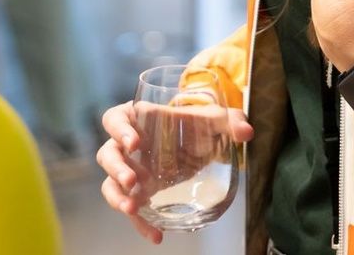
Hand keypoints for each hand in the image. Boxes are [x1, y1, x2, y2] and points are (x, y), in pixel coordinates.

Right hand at [97, 99, 253, 244]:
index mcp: (138, 118)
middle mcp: (127, 145)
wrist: (198, 143)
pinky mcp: (139, 193)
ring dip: (117, 197)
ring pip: (110, 183)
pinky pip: (132, 208)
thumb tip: (246, 131)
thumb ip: (230, 120)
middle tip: (132, 181)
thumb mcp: (213, 119)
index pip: (115, 119)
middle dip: (116, 168)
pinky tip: (155, 235)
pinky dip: (140, 223)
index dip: (120, 130)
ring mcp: (130, 170)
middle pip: (107, 153)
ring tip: (131, 210)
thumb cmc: (196, 124)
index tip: (134, 142)